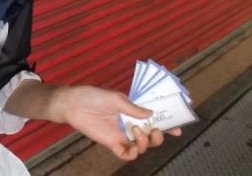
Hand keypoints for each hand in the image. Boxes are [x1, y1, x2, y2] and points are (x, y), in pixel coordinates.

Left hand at [50, 85, 181, 160]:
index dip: (168, 125)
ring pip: (142, 147)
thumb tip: (152, 114)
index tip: (178, 128)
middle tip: (158, 131)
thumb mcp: (116, 98)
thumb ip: (134, 108)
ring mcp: (122, 135)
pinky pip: (126, 154)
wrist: (73, 104)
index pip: (154, 120)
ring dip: (145, 142)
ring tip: (136, 130)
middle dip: (159, 136)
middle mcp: (130, 124)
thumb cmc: (93, 96)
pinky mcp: (112, 143)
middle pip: (152, 137)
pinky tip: (131, 144)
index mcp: (134, 112)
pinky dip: (132, 153)